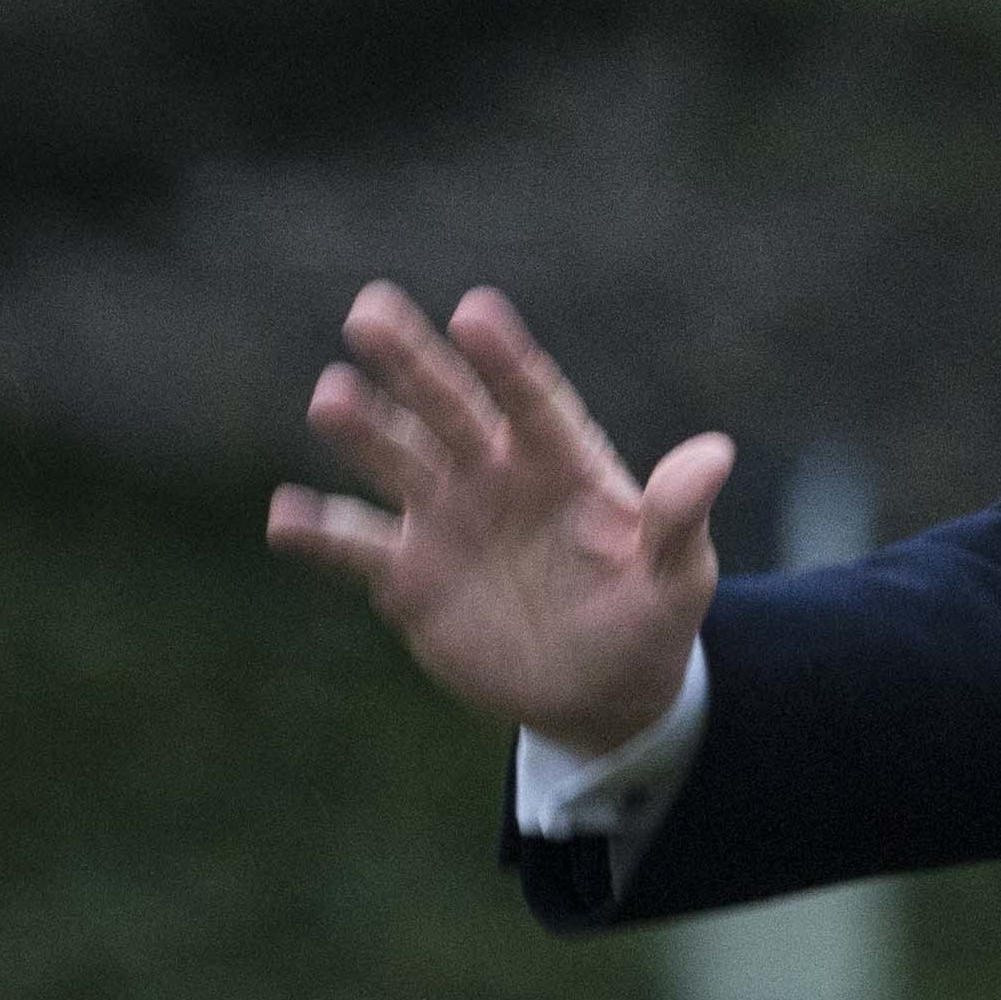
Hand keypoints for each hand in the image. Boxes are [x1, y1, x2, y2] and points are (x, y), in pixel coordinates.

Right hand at [266, 282, 730, 755]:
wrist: (600, 690)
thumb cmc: (649, 618)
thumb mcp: (679, 577)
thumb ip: (681, 518)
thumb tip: (717, 454)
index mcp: (566, 463)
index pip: (532, 399)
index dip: (504, 358)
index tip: (474, 311)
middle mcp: (498, 476)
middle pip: (451, 408)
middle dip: (414, 361)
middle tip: (370, 309)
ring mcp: (448, 520)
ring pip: (398, 461)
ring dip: (363, 432)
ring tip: (329, 395)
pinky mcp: (409, 576)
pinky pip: (356, 546)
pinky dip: (321, 532)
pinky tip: (284, 513)